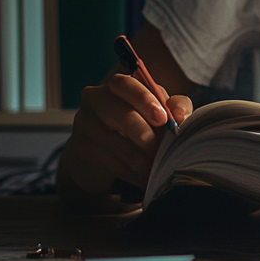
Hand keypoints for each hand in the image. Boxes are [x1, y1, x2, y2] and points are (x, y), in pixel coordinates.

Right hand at [59, 73, 192, 201]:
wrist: (107, 149)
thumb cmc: (141, 122)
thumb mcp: (162, 111)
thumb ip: (176, 107)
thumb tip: (180, 117)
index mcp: (118, 85)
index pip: (125, 83)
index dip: (144, 99)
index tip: (162, 118)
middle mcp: (95, 98)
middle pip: (121, 115)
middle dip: (145, 135)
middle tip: (160, 150)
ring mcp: (83, 122)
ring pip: (116, 142)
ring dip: (141, 159)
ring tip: (155, 167)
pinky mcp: (79, 147)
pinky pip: (109, 161)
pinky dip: (131, 172)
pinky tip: (142, 177)